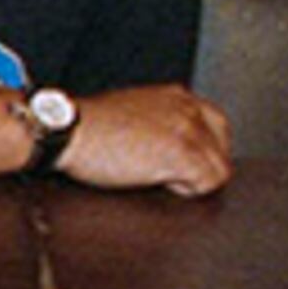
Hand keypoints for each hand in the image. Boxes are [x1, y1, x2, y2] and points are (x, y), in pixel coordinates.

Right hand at [57, 84, 230, 197]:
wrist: (65, 131)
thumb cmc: (82, 127)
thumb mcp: (126, 113)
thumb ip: (153, 122)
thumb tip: (158, 146)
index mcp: (175, 97)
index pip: (216, 126)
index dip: (202, 150)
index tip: (181, 164)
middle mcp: (189, 109)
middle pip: (222, 149)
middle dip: (201, 167)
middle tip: (170, 177)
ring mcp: (189, 131)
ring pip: (219, 169)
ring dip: (191, 181)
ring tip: (157, 179)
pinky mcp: (183, 154)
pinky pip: (208, 183)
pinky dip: (186, 190)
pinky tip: (157, 183)